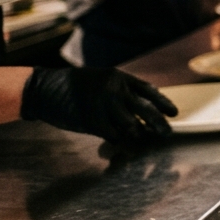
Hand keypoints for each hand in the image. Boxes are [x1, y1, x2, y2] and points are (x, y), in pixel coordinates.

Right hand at [21, 67, 177, 147]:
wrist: (45, 89)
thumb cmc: (74, 86)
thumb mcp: (101, 81)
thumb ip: (121, 92)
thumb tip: (142, 108)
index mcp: (119, 78)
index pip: (148, 91)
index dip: (163, 103)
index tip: (174, 113)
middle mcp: (115, 89)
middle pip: (145, 109)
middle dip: (159, 123)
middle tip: (167, 133)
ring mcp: (104, 105)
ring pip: (131, 124)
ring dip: (139, 134)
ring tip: (144, 139)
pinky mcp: (92, 120)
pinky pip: (112, 134)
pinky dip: (118, 139)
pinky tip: (119, 141)